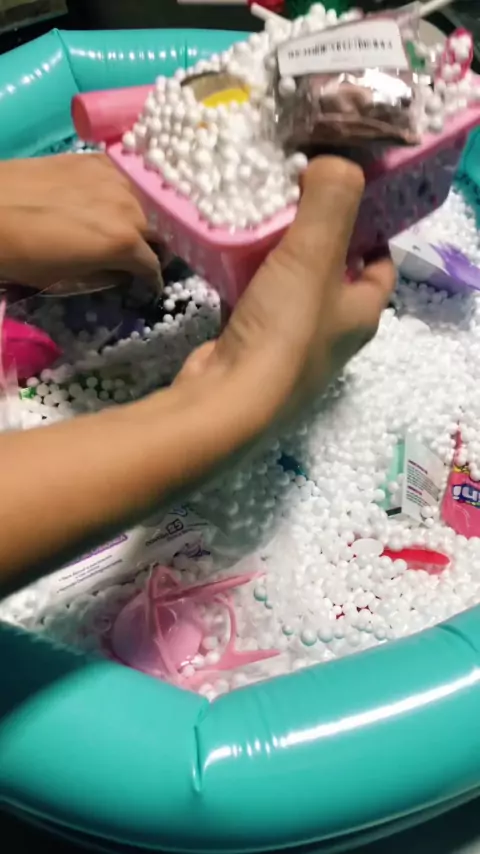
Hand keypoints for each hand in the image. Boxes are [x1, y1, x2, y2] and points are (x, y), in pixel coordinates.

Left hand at [0, 153, 161, 291]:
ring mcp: (116, 179)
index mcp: (125, 243)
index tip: (143, 284)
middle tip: (133, 255)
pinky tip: (110, 198)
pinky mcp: (98, 161)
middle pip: (156, 231)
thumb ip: (106, 273)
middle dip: (150, 246)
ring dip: (139, 217)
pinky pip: (126, 178)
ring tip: (122, 225)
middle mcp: (130, 208)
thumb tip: (122, 271)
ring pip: (145, 203)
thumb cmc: (26, 253)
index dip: (149, 279)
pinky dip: (125, 192)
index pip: (153, 265)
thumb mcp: (70, 278)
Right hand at [178, 157, 395, 431]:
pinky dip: (243, 278)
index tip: (347, 195)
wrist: (229, 400)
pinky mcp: (248, 349)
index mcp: (360, 313)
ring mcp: (287, 346)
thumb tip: (335, 164)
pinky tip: (225, 254)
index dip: (373, 230)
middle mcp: (329, 333)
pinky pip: (251, 302)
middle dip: (316, 235)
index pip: (381, 265)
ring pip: (288, 287)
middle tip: (294, 193)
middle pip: (331, 273)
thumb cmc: (284, 329)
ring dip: (276, 255)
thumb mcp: (316, 254)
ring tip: (258, 214)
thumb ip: (331, 200)